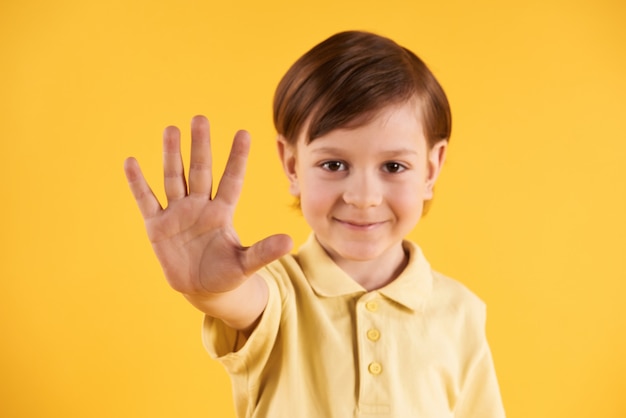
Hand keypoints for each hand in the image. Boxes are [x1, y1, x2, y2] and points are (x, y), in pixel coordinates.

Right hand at [124, 115, 292, 296]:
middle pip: (200, 171)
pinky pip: (147, 200)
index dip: (237, 158)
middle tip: (200, 118)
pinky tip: (131, 163)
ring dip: (171, 155)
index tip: (244, 133)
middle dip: (200, 146)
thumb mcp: (245, 264)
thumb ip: (264, 252)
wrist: (201, 289)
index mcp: (222, 212)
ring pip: (174, 178)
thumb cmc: (227, 274)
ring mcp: (177, 213)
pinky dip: (138, 184)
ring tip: (171, 129)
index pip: (231, 180)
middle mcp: (200, 206)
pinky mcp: (157, 226)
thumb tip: (289, 241)